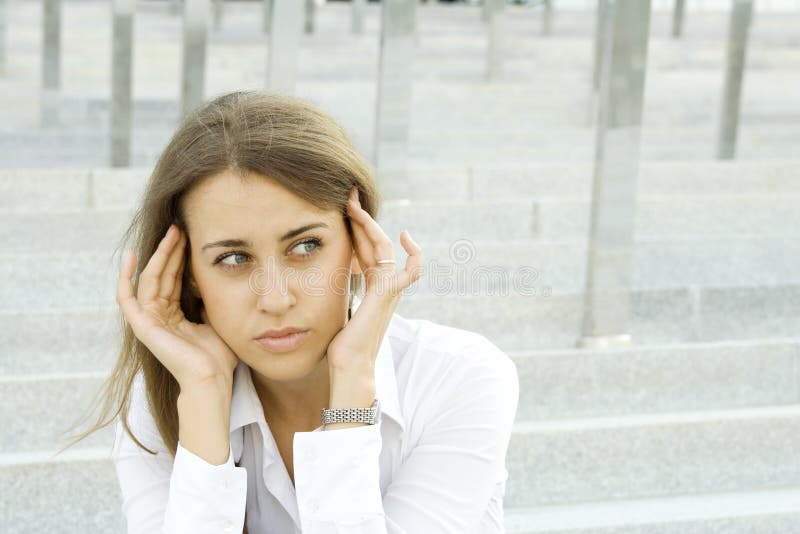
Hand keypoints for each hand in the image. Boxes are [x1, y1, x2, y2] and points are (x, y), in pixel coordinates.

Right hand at [116, 223, 239, 389]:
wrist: (211, 379)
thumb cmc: (218, 357)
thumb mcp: (216, 318)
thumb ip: (208, 299)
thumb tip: (213, 276)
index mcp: (174, 316)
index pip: (174, 279)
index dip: (181, 257)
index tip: (190, 236)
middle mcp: (159, 316)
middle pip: (162, 275)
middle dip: (171, 250)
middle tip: (180, 226)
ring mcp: (148, 321)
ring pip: (150, 279)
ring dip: (159, 255)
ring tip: (171, 233)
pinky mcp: (142, 326)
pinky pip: (127, 297)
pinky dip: (126, 277)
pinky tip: (131, 257)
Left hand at [325, 187, 422, 372]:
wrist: (348, 366)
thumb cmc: (340, 346)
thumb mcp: (336, 310)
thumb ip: (336, 294)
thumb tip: (317, 283)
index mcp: (371, 288)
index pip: (366, 249)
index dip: (357, 228)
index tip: (343, 208)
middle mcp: (383, 286)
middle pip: (377, 242)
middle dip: (362, 218)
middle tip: (349, 195)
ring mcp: (388, 290)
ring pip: (386, 248)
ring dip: (371, 225)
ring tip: (356, 206)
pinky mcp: (388, 295)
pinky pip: (410, 270)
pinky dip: (414, 254)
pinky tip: (405, 237)